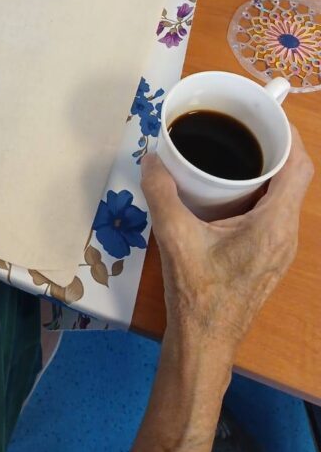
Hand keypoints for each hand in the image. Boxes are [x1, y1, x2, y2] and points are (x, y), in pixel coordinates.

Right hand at [128, 126, 312, 451]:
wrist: (205, 341)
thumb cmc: (197, 291)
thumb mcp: (174, 236)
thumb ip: (161, 192)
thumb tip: (152, 155)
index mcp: (274, 224)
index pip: (299, 167)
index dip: (288, 134)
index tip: (262, 111)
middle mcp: (286, 233)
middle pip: (293, 176)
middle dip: (271, 145)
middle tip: (239, 123)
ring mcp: (280, 246)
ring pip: (283, 194)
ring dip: (264, 168)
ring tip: (232, 147)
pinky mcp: (268, 254)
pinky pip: (273, 210)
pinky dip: (257, 189)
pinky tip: (226, 186)